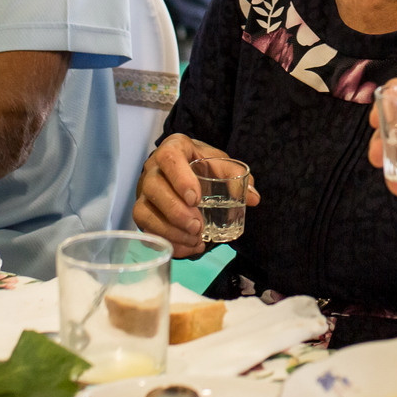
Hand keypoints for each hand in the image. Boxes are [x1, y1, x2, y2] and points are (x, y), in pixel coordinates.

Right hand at [132, 133, 258, 256]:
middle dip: (176, 212)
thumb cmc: (203, 165)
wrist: (186, 171)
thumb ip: (237, 177)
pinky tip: (187, 248)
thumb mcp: (220, 164)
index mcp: (173, 149)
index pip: (169, 157)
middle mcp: (152, 169)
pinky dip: (168, 242)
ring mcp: (143, 192)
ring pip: (143, 212)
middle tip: (198, 226)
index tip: (196, 199)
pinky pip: (145, 230)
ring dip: (170, 231)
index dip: (180, 179)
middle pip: (154, 188)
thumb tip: (254, 198)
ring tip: (195, 240)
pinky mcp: (142, 212)